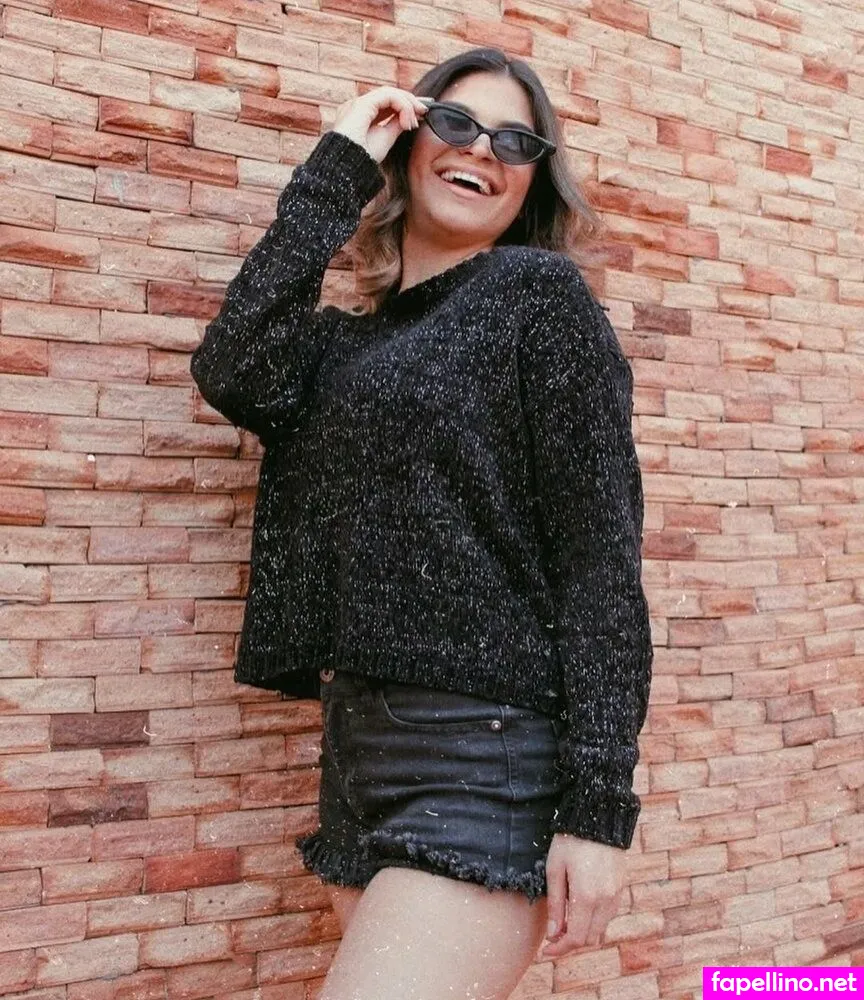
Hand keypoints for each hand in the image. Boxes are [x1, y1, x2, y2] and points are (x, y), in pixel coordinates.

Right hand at [332, 86, 430, 163]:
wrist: (348, 167)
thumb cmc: (364, 158)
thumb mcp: (386, 138)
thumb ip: (396, 124)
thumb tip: (410, 116)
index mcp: (361, 114)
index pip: (386, 102)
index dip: (405, 105)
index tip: (421, 112)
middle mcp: (358, 106)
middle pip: (389, 95)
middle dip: (409, 101)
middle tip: (424, 111)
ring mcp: (358, 103)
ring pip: (390, 93)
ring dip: (407, 105)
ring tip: (414, 122)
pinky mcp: (362, 104)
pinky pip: (388, 96)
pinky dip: (402, 106)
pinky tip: (407, 122)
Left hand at [541, 833, 625, 957]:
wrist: (598, 816)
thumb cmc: (570, 841)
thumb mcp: (555, 869)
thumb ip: (555, 904)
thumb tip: (552, 934)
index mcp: (587, 897)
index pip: (575, 939)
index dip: (559, 949)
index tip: (545, 951)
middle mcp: (606, 901)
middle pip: (589, 939)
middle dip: (570, 943)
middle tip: (552, 936)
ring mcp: (616, 895)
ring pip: (600, 929)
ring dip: (583, 932)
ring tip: (564, 921)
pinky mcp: (621, 887)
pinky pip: (608, 915)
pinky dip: (594, 920)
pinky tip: (580, 909)